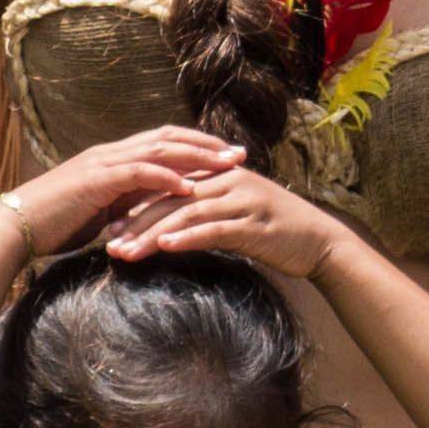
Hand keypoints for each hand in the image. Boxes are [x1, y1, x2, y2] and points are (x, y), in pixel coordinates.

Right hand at [0, 127, 245, 256]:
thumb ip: (124, 205)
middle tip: (241, 152)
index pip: (162, 141)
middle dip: (207, 144)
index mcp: (112, 158)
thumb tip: (148, 212)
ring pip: (159, 149)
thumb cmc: (54, 225)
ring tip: (227, 164)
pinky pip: (138, 173)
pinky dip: (167, 177)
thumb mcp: (99, 213)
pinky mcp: (96, 181)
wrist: (15, 229)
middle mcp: (110, 152)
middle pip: (168, 136)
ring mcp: (103, 163)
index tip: (227, 154)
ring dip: (197, 155)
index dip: (196, 144)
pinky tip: (190, 186)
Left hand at [101, 160, 344, 282]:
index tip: (109, 225)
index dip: (138, 205)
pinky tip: (165, 249)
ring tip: (126, 252)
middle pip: (172, 198)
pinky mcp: (253, 224)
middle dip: (136, 221)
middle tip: (108, 242)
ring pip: (186, 214)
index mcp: (221, 175)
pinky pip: (214, 229)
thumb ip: (206, 212)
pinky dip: (187, 238)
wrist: (320, 241)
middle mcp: (229, 181)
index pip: (170, 186)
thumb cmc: (276, 232)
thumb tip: (168, 226)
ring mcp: (242, 201)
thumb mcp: (236, 215)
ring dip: (152, 234)